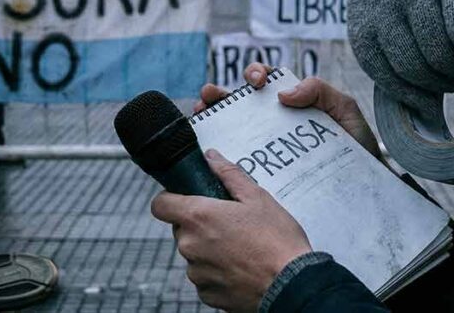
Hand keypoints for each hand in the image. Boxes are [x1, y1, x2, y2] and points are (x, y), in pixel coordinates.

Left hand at [151, 149, 312, 311]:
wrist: (293, 283)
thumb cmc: (278, 240)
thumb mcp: (257, 197)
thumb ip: (229, 174)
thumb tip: (212, 158)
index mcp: (199, 217)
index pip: (160, 205)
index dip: (172, 199)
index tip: (188, 199)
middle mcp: (190, 245)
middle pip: (182, 229)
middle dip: (200, 225)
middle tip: (231, 224)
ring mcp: (197, 272)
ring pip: (194, 254)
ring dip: (210, 249)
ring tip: (241, 248)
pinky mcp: (206, 294)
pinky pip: (205, 277)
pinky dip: (218, 272)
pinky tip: (241, 268)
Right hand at [194, 62, 381, 159]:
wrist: (363, 187)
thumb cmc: (355, 144)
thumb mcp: (344, 110)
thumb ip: (320, 90)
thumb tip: (283, 94)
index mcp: (290, 101)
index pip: (264, 80)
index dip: (254, 74)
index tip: (256, 83)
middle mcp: (273, 121)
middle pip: (237, 103)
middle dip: (218, 95)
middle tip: (210, 96)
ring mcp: (265, 145)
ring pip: (230, 127)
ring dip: (210, 116)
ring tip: (201, 113)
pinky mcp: (262, 170)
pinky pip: (236, 159)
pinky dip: (219, 152)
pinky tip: (209, 151)